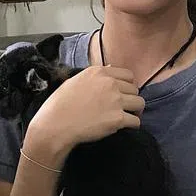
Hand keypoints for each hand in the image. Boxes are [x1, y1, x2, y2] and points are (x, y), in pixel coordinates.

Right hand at [24, 66, 143, 162]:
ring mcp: (115, 101)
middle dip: (131, 98)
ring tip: (127, 116)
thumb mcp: (75, 81)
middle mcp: (110, 83)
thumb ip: (95, 76)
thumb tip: (111, 68)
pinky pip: (136, 121)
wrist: (56, 125)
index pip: (128, 75)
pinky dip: (133, 125)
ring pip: (140, 103)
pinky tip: (125, 127)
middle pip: (135, 89)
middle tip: (124, 107)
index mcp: (99, 72)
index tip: (123, 93)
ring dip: (135, 110)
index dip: (127, 85)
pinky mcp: (118, 119)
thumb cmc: (60, 104)